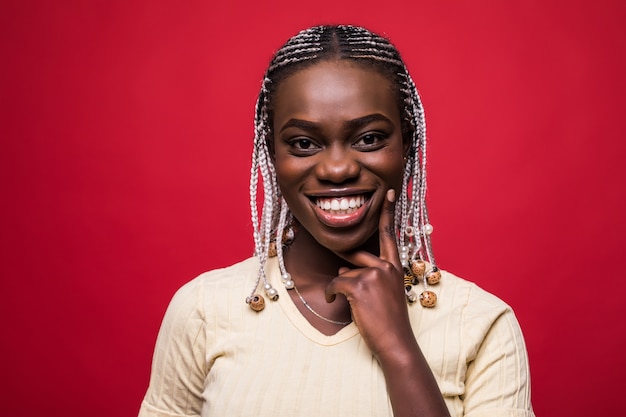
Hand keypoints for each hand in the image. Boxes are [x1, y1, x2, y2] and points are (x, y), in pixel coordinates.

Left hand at [325, 189, 414, 359]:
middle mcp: (386, 266)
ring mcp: (373, 274)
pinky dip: (332, 294)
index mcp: (395, 266)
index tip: (388, 192)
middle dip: (344, 258)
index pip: (389, 233)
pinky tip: (338, 303)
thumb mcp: (385, 293)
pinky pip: (335, 283)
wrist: (395, 342)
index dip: (387, 211)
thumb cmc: (389, 321)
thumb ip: (369, 275)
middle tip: (342, 263)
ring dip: (342, 288)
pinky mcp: (359, 285)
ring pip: (344, 272)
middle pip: (356, 252)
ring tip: (356, 305)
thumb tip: (343, 269)